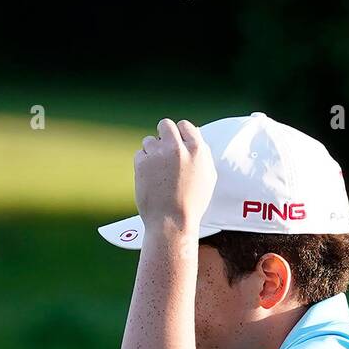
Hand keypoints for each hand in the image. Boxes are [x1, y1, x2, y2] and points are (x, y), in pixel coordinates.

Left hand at [133, 118, 216, 234]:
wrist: (172, 222)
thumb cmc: (192, 204)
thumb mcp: (207, 178)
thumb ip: (203, 155)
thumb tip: (196, 137)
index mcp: (197, 150)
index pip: (185, 126)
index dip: (180, 134)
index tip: (177, 142)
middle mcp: (177, 148)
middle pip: (165, 125)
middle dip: (163, 135)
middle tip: (163, 149)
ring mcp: (158, 154)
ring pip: (149, 140)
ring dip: (152, 151)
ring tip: (157, 172)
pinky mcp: (142, 163)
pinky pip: (140, 155)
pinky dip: (143, 164)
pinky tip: (150, 178)